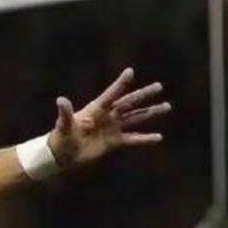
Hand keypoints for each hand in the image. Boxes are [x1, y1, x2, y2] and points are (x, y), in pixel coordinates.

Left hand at [49, 67, 169, 169]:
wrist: (62, 155)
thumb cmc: (61, 137)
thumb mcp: (63, 125)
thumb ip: (65, 113)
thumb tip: (60, 100)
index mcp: (96, 109)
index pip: (111, 94)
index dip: (120, 84)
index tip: (130, 72)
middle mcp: (108, 115)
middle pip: (129, 103)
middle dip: (143, 95)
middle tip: (159, 86)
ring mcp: (113, 128)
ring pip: (136, 117)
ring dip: (150, 112)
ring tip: (166, 106)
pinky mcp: (114, 142)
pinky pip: (133, 139)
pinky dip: (145, 139)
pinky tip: (158, 137)